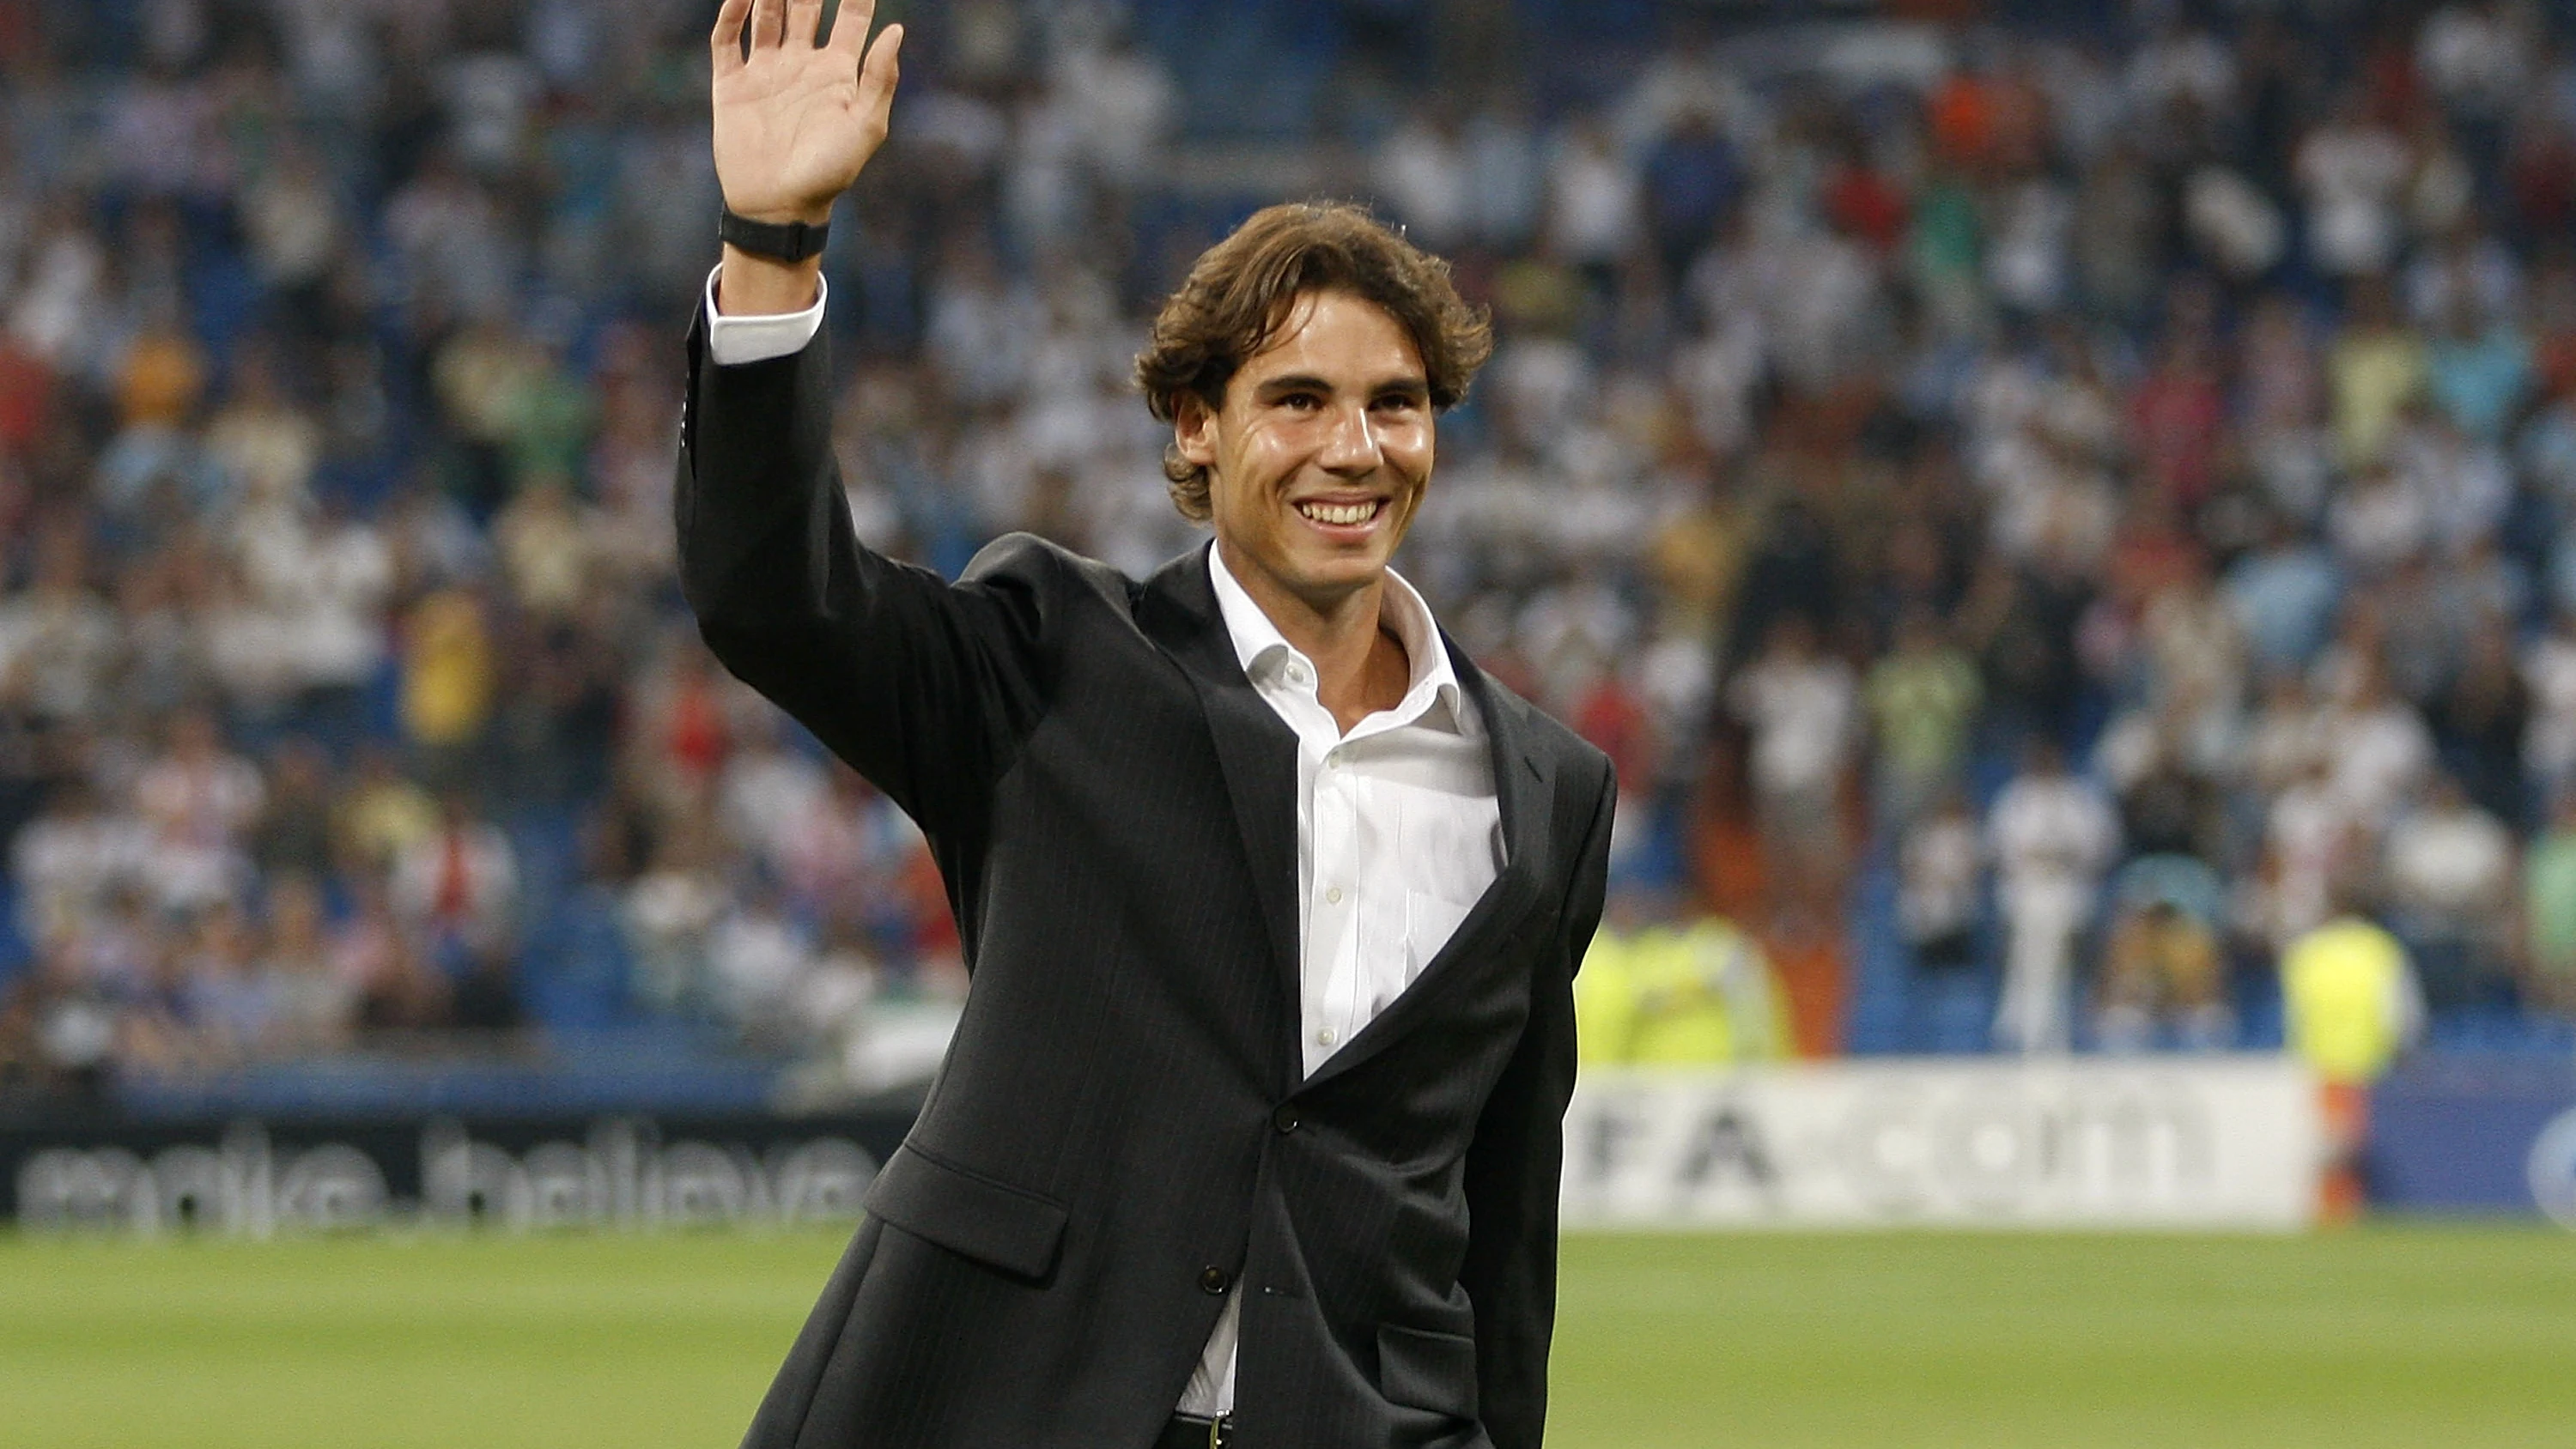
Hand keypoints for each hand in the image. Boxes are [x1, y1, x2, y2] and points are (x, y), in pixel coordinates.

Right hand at [711, 0, 903, 225]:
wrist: (778, 207)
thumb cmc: (829, 173)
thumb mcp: (865, 127)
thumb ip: (879, 79)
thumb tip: (897, 30)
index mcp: (838, 72)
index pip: (850, 16)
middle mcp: (802, 64)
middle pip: (805, 5)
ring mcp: (766, 72)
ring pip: (766, 14)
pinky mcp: (732, 85)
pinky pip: (727, 39)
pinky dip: (730, 14)